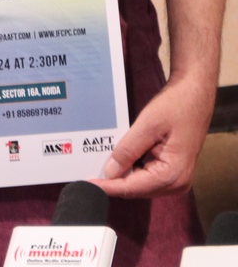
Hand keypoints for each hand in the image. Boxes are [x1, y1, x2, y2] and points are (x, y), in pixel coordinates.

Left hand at [93, 71, 214, 197]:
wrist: (195, 94)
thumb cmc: (176, 106)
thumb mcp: (148, 125)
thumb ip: (128, 149)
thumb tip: (109, 172)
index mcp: (173, 175)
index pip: (133, 188)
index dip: (109, 187)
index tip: (88, 184)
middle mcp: (177, 183)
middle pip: (137, 189)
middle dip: (114, 181)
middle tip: (89, 174)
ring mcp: (176, 178)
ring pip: (141, 183)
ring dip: (123, 174)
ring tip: (99, 166)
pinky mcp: (173, 169)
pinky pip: (147, 174)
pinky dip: (132, 167)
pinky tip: (118, 158)